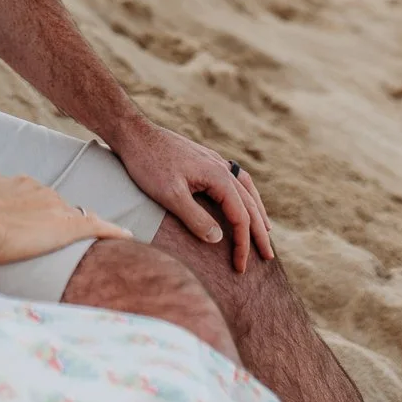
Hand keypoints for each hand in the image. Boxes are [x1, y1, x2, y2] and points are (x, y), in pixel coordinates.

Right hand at [0, 172, 129, 264]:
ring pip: (81, 216)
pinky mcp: (69, 226)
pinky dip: (113, 231)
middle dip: (66, 220)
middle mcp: (43, 192)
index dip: (45, 210)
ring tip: (100, 241)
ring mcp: (57, 207)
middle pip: (62, 207)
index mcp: (21, 185)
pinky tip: (127, 237)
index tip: (46, 220)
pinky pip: (98, 226)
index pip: (41, 198)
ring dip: (86, 228)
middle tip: (68, 239)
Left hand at [110, 117, 273, 273]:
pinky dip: (243, 195)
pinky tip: (239, 200)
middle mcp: (221, 167)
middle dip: (259, 232)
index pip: (240, 217)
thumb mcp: (170, 195)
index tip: (240, 268)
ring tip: (265, 230)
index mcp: (218, 176)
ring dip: (256, 211)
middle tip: (268, 256)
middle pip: (249, 203)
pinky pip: (233, 180)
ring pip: (245, 189)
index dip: (242, 244)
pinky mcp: (204, 160)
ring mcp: (214, 161)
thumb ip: (195, 218)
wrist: (133, 133)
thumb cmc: (148, 164)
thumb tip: (219, 239)